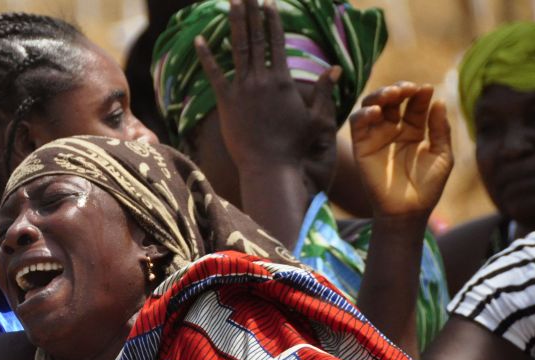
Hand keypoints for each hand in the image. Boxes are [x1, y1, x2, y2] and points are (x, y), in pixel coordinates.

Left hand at [194, 0, 339, 170]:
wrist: (270, 167)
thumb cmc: (295, 146)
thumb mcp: (317, 118)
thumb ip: (324, 91)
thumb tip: (335, 68)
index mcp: (283, 81)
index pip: (277, 42)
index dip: (272, 20)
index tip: (269, 3)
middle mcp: (262, 80)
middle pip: (256, 38)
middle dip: (252, 13)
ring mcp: (242, 90)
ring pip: (237, 49)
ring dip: (234, 23)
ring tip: (231, 2)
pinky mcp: (226, 103)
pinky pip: (214, 75)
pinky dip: (206, 56)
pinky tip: (199, 39)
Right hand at [349, 83, 452, 220]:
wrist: (409, 211)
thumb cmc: (428, 187)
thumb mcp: (443, 155)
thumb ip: (440, 129)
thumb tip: (439, 101)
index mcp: (415, 130)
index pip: (415, 104)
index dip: (419, 94)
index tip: (426, 89)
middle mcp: (394, 130)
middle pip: (392, 100)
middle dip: (399, 89)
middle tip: (407, 89)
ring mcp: (377, 137)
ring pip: (372, 106)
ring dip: (379, 96)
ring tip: (391, 94)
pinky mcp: (362, 147)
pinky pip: (357, 124)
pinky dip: (363, 113)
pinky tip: (376, 112)